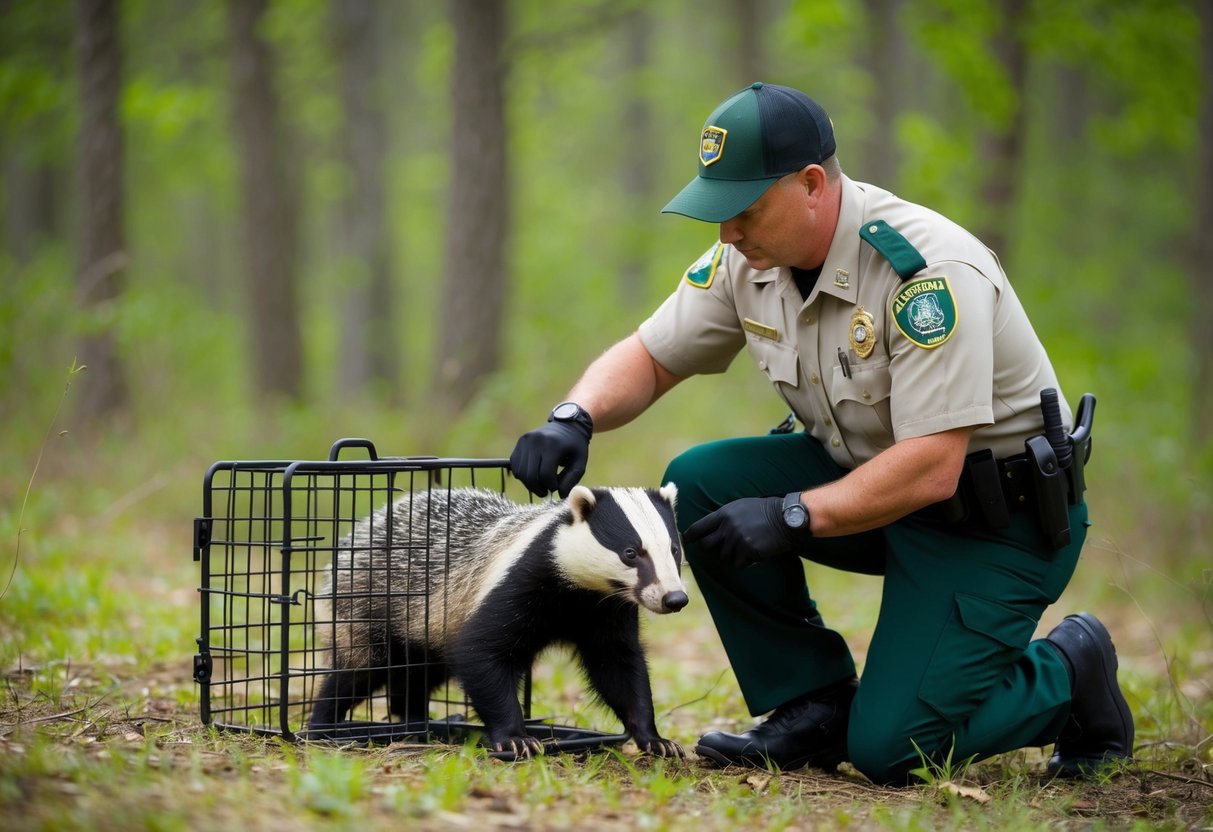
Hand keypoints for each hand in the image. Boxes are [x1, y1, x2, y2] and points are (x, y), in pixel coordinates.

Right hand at [509, 418, 591, 497]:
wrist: (567, 425)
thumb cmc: (575, 447)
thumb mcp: (580, 463)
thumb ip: (571, 480)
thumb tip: (559, 495)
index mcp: (553, 444)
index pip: (545, 474)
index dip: (551, 486)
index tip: (557, 487)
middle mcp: (536, 440)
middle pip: (530, 475)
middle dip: (538, 489)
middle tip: (546, 491)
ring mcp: (525, 440)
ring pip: (520, 473)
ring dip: (530, 484)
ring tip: (541, 483)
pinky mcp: (520, 442)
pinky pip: (515, 466)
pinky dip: (523, 475)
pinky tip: (534, 474)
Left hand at [683, 496, 807, 567]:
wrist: (786, 518)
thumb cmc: (764, 511)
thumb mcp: (740, 507)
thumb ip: (724, 517)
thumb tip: (709, 531)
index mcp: (723, 513)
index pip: (698, 527)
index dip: (690, 536)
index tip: (687, 541)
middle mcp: (727, 526)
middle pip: (706, 546)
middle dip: (711, 549)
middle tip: (722, 548)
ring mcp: (737, 538)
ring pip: (723, 557)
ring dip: (733, 556)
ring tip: (746, 547)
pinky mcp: (748, 550)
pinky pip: (737, 563)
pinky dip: (744, 562)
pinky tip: (753, 554)